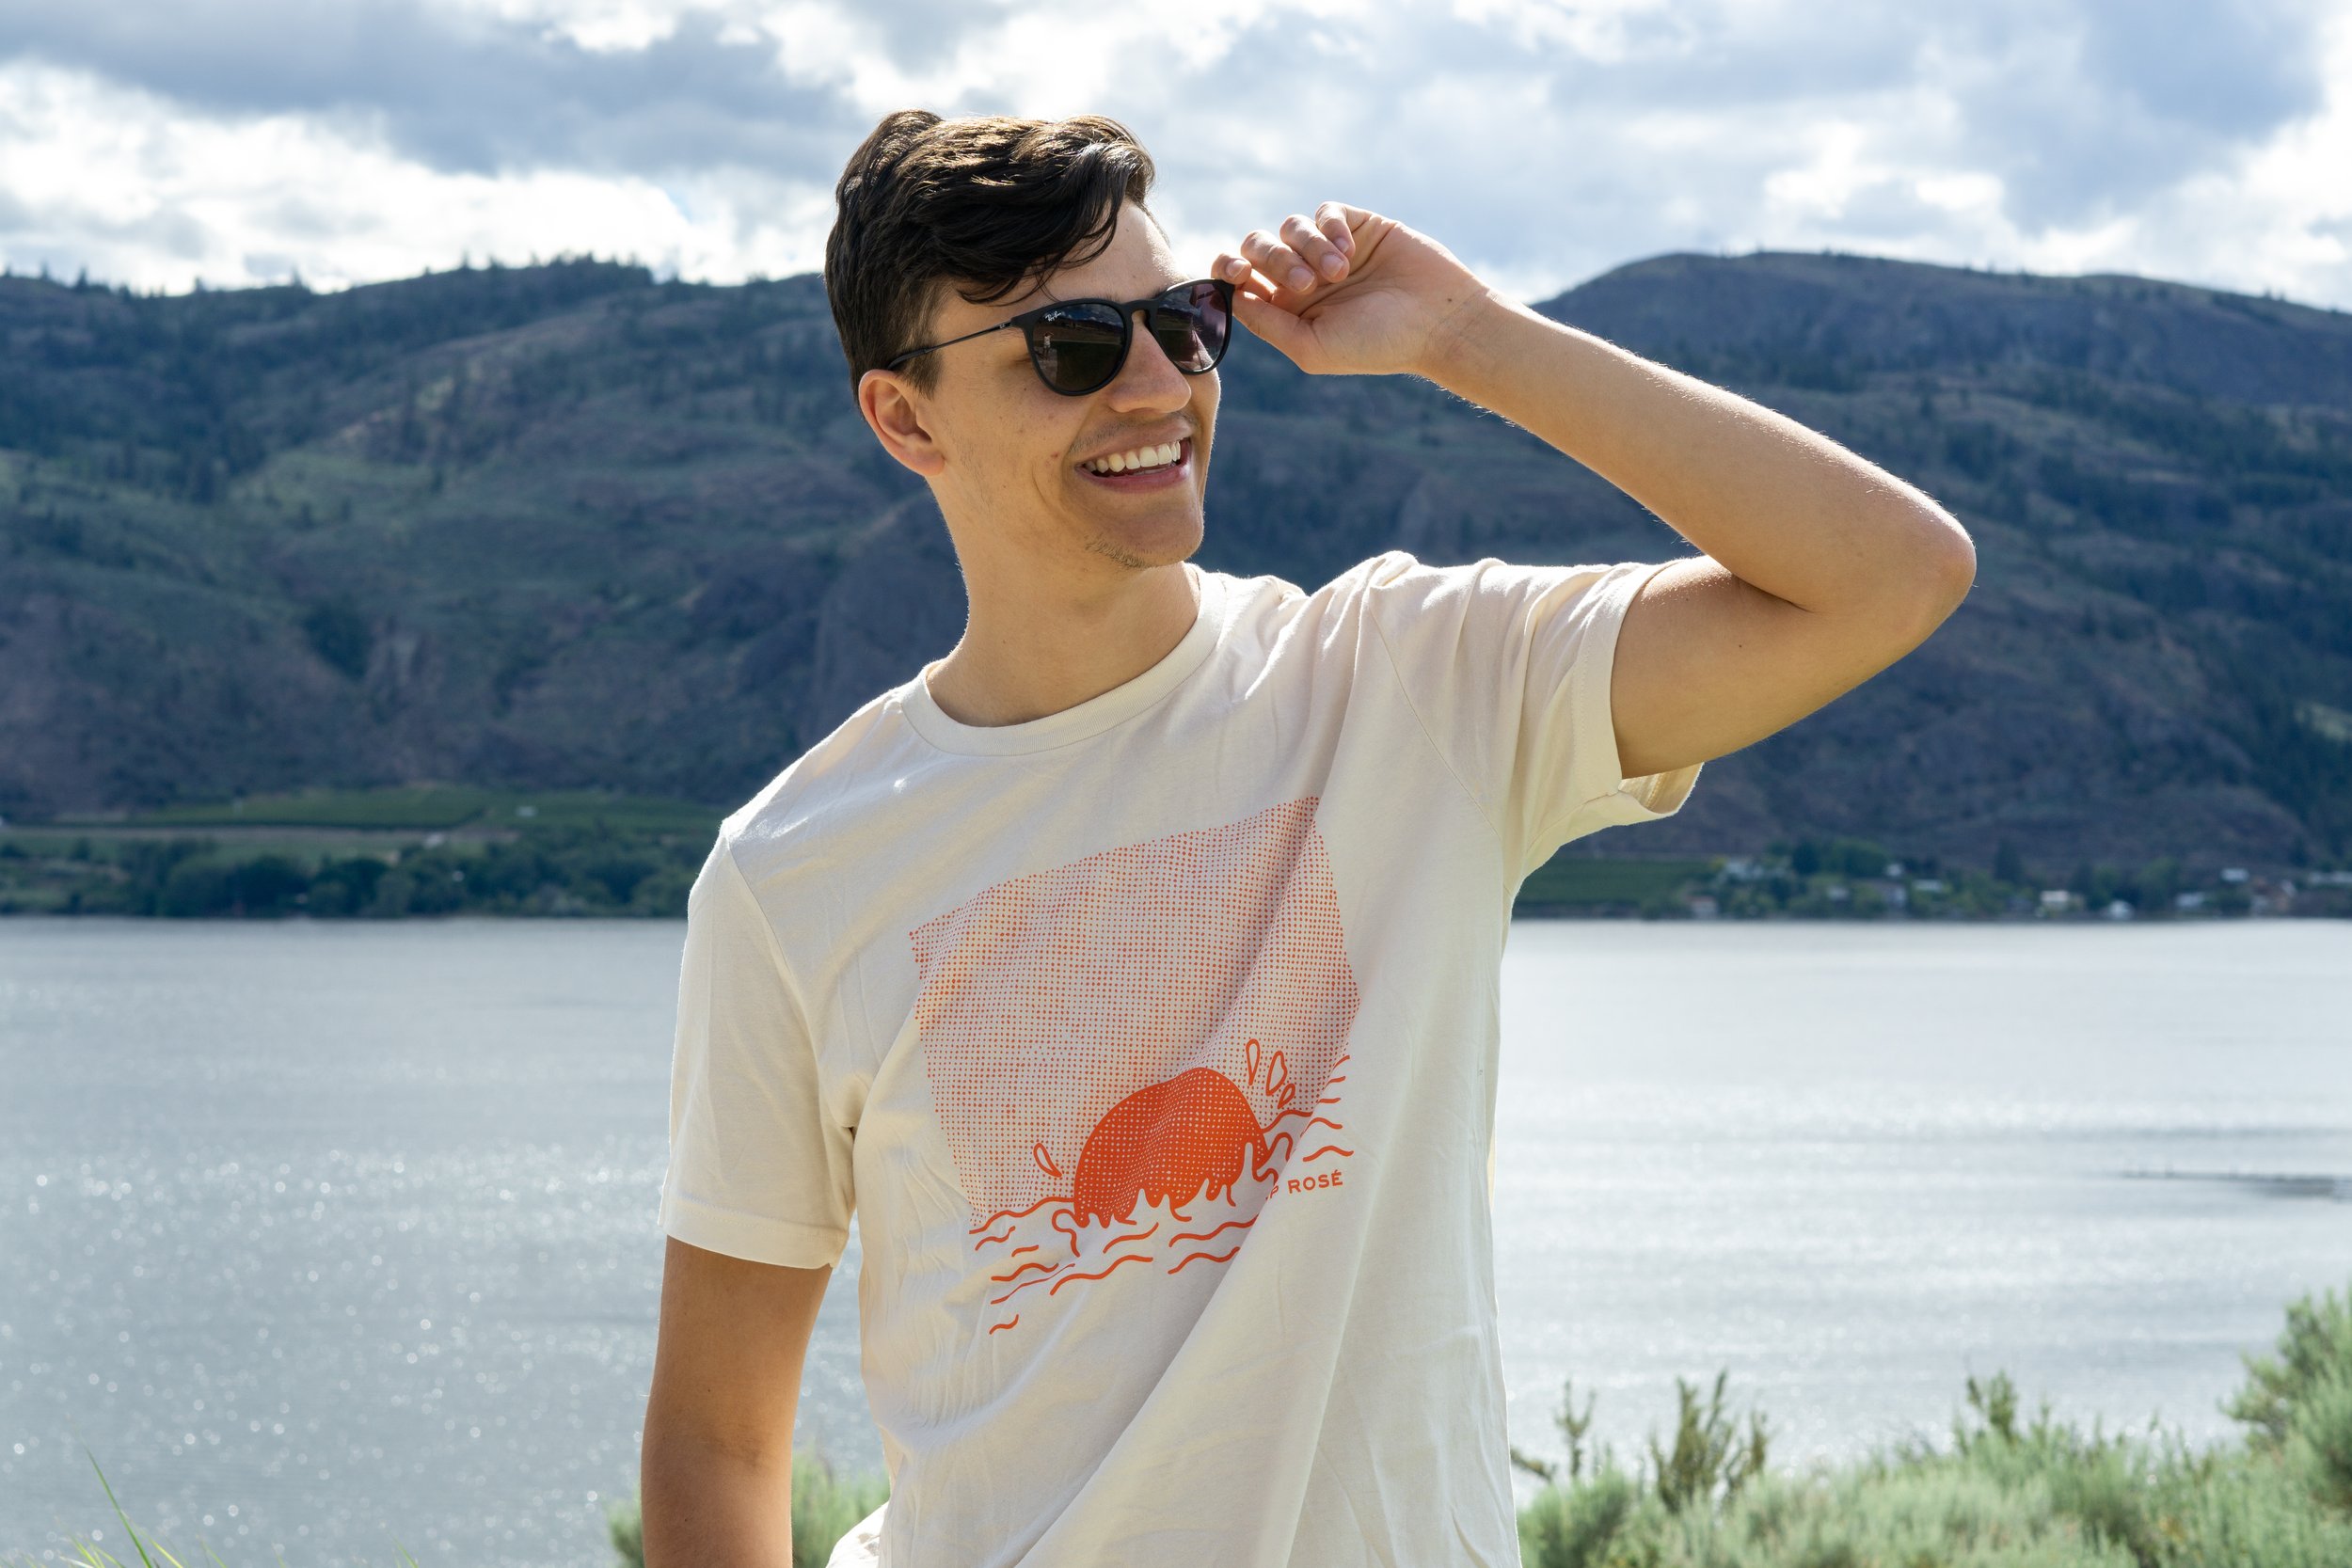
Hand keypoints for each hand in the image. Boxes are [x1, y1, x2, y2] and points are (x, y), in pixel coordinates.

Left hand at [1211, 203, 1490, 377]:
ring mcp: (1328, 248)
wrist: (1438, 321)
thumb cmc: (1378, 344)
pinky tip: (1351, 252)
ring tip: (1339, 272)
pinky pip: (1324, 212)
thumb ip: (1267, 323)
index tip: (1238, 273)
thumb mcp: (1313, 346)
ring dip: (1307, 247)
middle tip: (1305, 284)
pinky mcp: (1356, 225)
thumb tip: (1230, 296)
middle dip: (1273, 260)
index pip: (1240, 280)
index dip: (1227, 268)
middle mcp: (1302, 277)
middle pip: (1258, 247)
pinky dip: (1329, 228)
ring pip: (1289, 226)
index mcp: (1286, 309)